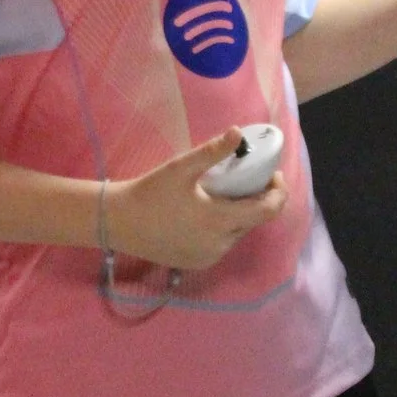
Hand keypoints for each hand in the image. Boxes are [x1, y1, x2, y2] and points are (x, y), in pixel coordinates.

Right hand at [102, 128, 287, 271]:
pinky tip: (207, 213)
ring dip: (239, 215)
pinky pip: (221, 244)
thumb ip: (212, 152)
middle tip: (245, 179)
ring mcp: (209, 257)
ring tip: (223, 194)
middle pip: (254, 221)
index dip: (277, 192)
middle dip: (256, 200)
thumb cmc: (150, 193)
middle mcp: (220, 245)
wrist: (118, 222)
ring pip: (238, 234)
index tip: (271, 175)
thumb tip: (238, 132)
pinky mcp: (197, 263)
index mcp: (220, 221)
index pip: (269, 211)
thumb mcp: (181, 168)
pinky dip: (223, 229)